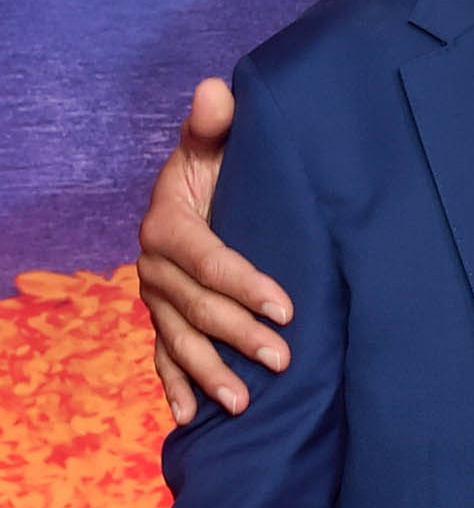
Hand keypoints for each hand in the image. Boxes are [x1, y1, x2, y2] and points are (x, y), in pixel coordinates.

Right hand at [137, 77, 291, 422]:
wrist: (193, 195)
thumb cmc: (215, 170)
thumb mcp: (212, 145)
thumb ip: (214, 124)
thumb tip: (217, 89)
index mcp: (167, 224)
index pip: (207, 260)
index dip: (243, 284)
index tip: (286, 306)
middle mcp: (153, 267)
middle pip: (197, 309)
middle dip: (239, 337)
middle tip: (282, 359)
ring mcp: (155, 300)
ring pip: (180, 343)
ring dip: (210, 375)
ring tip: (243, 404)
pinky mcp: (162, 321)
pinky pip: (163, 359)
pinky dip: (175, 389)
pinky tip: (191, 418)